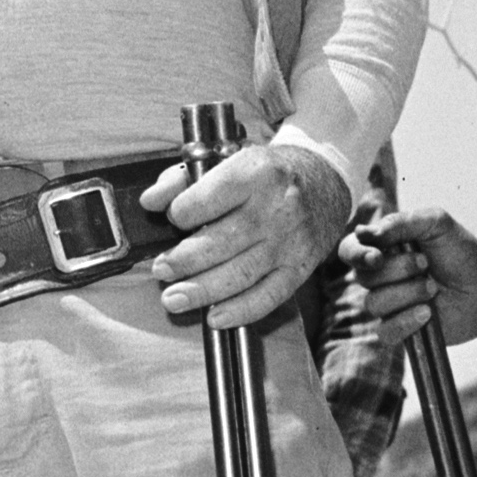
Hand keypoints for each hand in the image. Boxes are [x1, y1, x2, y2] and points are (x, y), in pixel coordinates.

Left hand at [155, 138, 354, 329]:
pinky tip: (215, 317)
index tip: (173, 219)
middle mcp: (276, 207)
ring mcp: (290, 241)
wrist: (325, 181)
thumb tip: (150, 202)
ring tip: (174, 298)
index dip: (180, 213)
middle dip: (184, 261)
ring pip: (241, 274)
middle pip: (220, 242)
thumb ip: (183, 179)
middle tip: (160, 270)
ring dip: (202, 291)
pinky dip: (240, 311)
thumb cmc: (267, 172)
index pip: (205, 200)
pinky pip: (269, 296)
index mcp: (255, 172)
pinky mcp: (301, 267)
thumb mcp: (228, 159)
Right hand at [340, 206, 476, 350]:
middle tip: (425, 263)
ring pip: (374, 304)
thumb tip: (363, 232)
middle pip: (363, 278)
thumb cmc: (459, 250)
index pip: (349, 250)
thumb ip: (400, 223)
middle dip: (396, 269)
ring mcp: (389, 306)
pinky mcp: (401, 330)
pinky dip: (405, 321)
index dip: (357, 254)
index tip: (377, 256)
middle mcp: (379, 277)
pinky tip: (428, 312)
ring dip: (407, 293)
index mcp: (381, 248)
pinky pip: (386, 332)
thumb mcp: (435, 223)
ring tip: (433, 287)